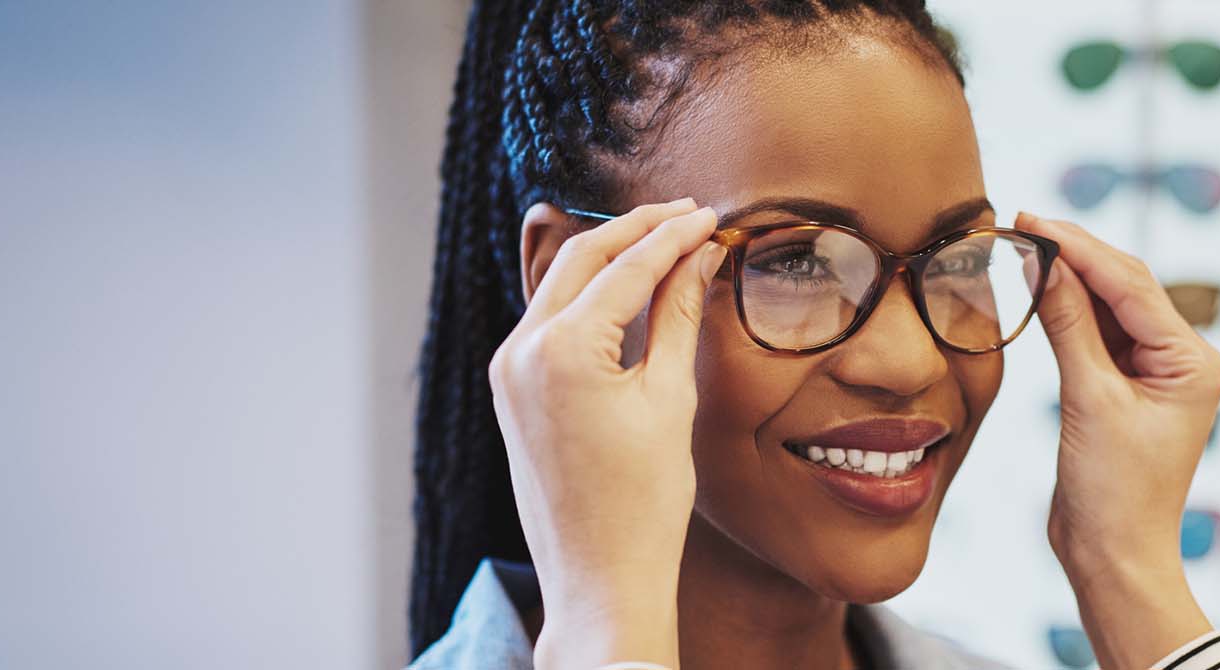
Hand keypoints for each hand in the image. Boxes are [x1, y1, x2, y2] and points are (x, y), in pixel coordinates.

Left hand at [486, 197, 723, 668]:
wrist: (600, 578)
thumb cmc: (643, 501)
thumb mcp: (670, 398)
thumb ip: (679, 316)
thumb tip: (700, 258)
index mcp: (560, 350)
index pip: (625, 267)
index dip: (674, 237)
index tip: (711, 217)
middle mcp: (520, 351)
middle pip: (581, 259)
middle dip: (636, 231)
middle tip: (689, 215)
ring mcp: (508, 371)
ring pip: (559, 285)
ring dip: (609, 259)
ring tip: (664, 242)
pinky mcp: (511, 390)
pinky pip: (549, 321)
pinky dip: (588, 296)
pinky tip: (627, 289)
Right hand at [1015, 212, 1219, 667]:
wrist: (1113, 557)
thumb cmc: (1114, 493)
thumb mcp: (1089, 399)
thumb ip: (1068, 325)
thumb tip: (1044, 260)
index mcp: (1194, 361)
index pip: (1130, 286)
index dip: (1079, 249)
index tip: (1032, 220)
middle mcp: (1184, 360)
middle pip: (1125, 287)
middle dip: (1074, 254)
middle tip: (1022, 222)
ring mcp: (1156, 374)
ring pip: (1109, 307)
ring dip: (1067, 279)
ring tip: (1022, 244)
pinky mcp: (1126, 389)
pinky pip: (1096, 335)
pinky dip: (1066, 312)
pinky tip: (1037, 286)